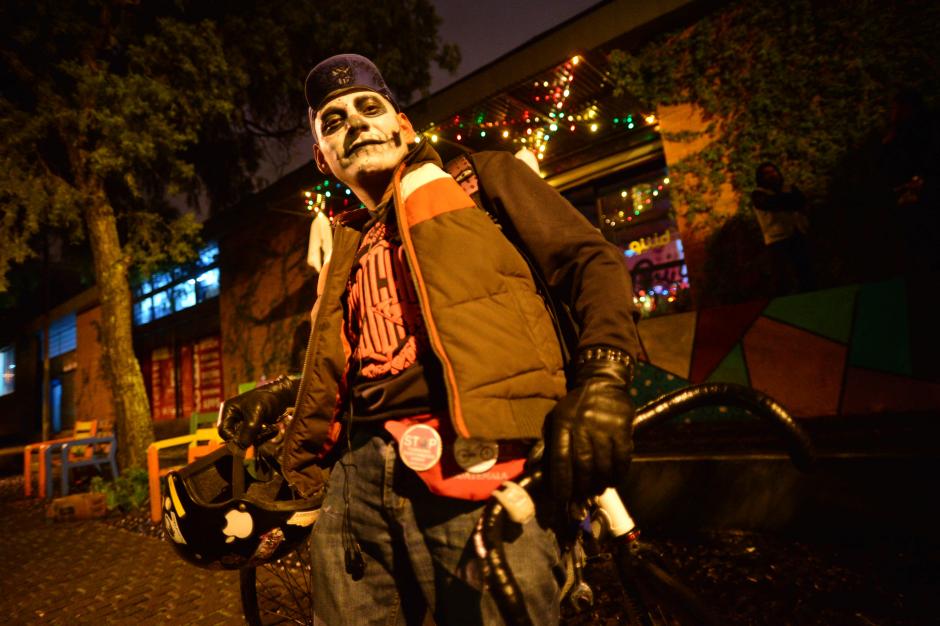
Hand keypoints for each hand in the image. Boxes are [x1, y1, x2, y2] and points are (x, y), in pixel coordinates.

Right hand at [218, 375, 298, 447]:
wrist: (282, 394)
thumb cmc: (266, 398)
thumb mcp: (256, 413)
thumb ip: (249, 429)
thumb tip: (242, 446)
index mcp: (229, 410)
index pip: (223, 431)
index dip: (232, 438)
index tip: (246, 441)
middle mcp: (234, 418)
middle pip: (235, 437)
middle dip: (249, 437)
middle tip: (262, 432)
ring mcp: (244, 423)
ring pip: (246, 440)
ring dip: (259, 437)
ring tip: (270, 428)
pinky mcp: (253, 428)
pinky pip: (255, 439)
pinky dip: (264, 436)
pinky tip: (273, 429)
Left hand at [546, 347, 634, 501]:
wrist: (602, 383)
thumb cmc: (575, 407)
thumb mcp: (555, 419)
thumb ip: (546, 444)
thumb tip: (533, 467)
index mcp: (562, 423)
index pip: (560, 458)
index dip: (561, 482)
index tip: (561, 499)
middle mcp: (582, 424)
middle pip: (583, 465)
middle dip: (582, 487)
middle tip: (581, 499)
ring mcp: (604, 425)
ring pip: (603, 464)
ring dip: (600, 484)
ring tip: (596, 490)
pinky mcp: (623, 427)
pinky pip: (622, 458)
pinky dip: (618, 474)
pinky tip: (613, 480)